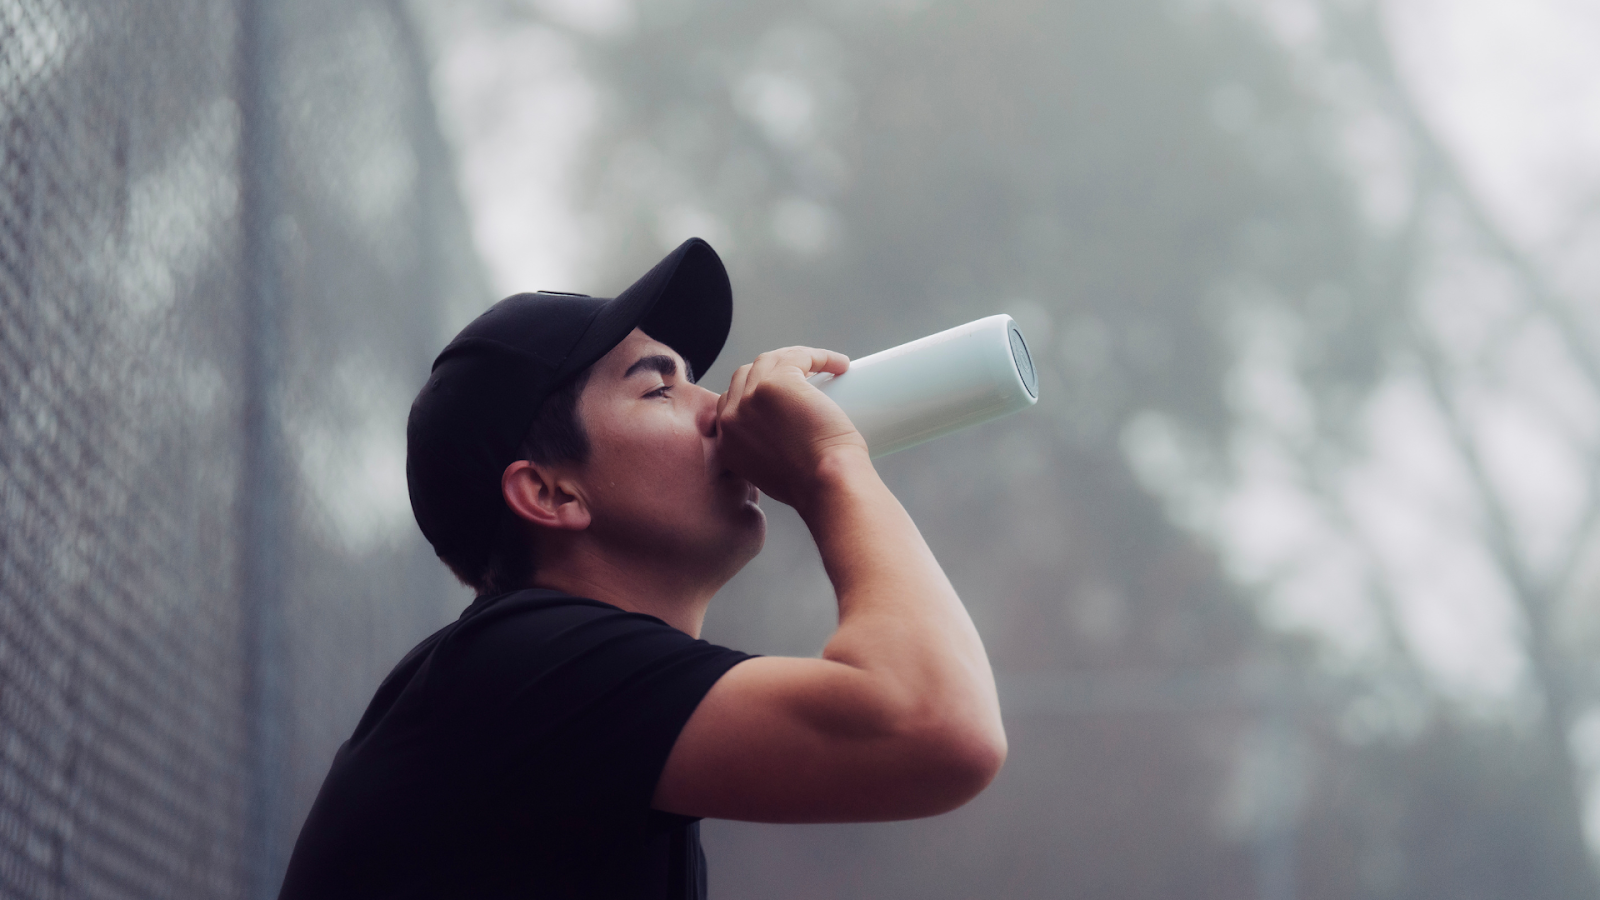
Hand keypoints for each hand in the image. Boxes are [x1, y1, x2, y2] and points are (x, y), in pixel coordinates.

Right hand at [716, 346, 868, 507]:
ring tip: (828, 368)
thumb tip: (785, 436)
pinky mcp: (776, 383)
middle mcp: (730, 419)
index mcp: (726, 443)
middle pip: (745, 376)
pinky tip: (839, 364)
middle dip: (773, 371)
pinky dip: (821, 356)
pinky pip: (798, 356)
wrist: (826, 485)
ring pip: (769, 361)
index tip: (783, 395)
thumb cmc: (814, 487)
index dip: (755, 393)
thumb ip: (766, 457)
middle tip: (806, 378)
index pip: (731, 403)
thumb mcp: (774, 476)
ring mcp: (750, 398)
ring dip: (798, 359)